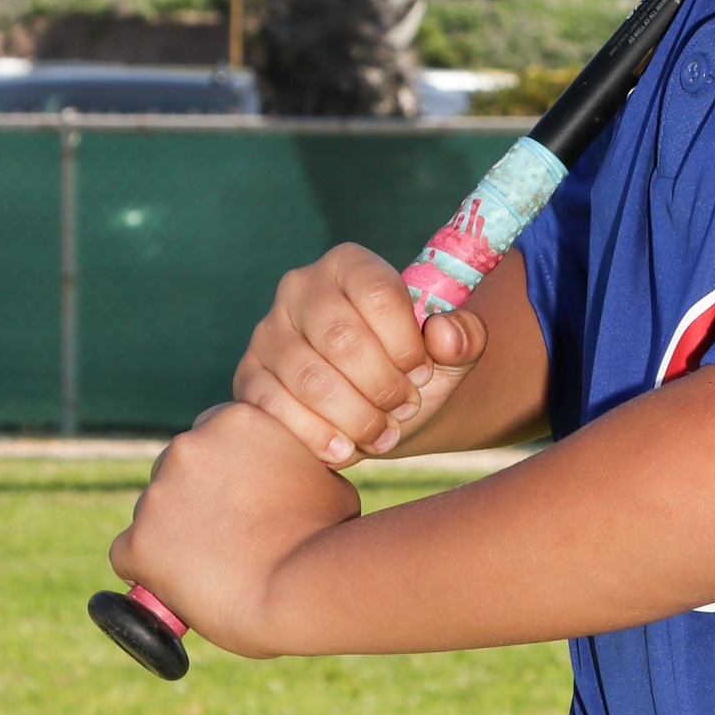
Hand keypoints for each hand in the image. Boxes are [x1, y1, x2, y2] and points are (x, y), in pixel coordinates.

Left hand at [108, 401, 359, 652]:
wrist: (302, 588)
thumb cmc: (325, 538)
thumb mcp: (322, 477)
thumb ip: (290, 466)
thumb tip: (285, 480)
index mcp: (234, 420)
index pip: (210, 440)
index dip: (223, 474)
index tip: (236, 500)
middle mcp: (187, 446)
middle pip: (175, 472)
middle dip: (193, 501)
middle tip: (225, 536)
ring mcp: (157, 494)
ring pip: (153, 514)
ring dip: (173, 536)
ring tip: (214, 568)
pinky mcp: (136, 541)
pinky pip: (130, 556)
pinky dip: (149, 572)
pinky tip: (182, 585)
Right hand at [233, 243, 488, 463]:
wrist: (378, 407)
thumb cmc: (413, 370)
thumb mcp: (451, 353)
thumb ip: (466, 337)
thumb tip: (445, 333)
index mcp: (349, 264)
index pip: (377, 293)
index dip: (406, 342)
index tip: (422, 372)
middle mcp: (300, 287)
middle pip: (342, 339)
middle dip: (382, 385)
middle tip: (406, 408)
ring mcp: (268, 332)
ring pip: (310, 379)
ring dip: (355, 417)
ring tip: (384, 434)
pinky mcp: (249, 377)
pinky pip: (275, 408)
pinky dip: (316, 435)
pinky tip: (346, 450)